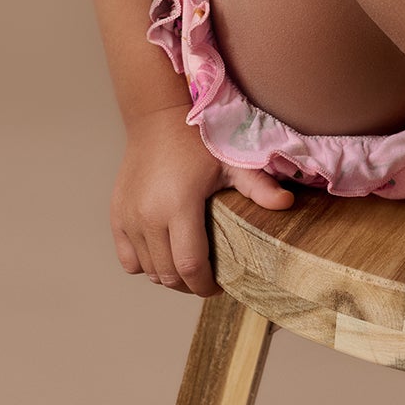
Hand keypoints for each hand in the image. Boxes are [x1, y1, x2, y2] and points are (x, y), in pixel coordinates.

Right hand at [111, 105, 293, 296]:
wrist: (157, 119)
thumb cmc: (197, 141)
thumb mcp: (231, 162)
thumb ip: (258, 186)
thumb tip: (288, 203)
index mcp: (179, 206)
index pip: (190, 266)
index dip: (206, 285)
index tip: (220, 285)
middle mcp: (149, 216)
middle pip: (168, 275)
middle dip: (190, 284)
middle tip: (207, 277)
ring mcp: (129, 218)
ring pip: (148, 271)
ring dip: (168, 275)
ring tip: (188, 265)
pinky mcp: (117, 216)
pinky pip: (128, 260)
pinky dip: (144, 265)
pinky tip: (162, 253)